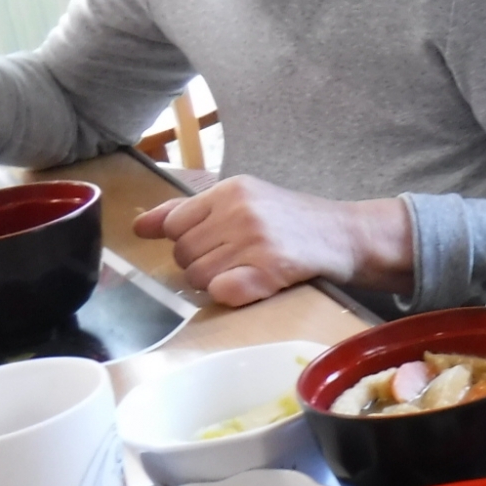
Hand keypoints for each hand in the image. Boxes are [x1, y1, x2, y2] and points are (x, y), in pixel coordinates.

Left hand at [134, 175, 411, 306]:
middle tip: (238, 260)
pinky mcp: (270, 268)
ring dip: (220, 282)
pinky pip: (222, 292)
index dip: (189, 242)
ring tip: (249, 270)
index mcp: (230, 190)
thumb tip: (139, 226)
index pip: (174, 224)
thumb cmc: (292, 222)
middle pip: (183, 254)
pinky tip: (257, 284)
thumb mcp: (244, 202)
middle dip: (204, 264)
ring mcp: (255, 239)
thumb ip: (189, 211)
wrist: (347, 236)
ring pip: (199, 277)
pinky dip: (234, 295)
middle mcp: (240, 210)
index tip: (216, 245)